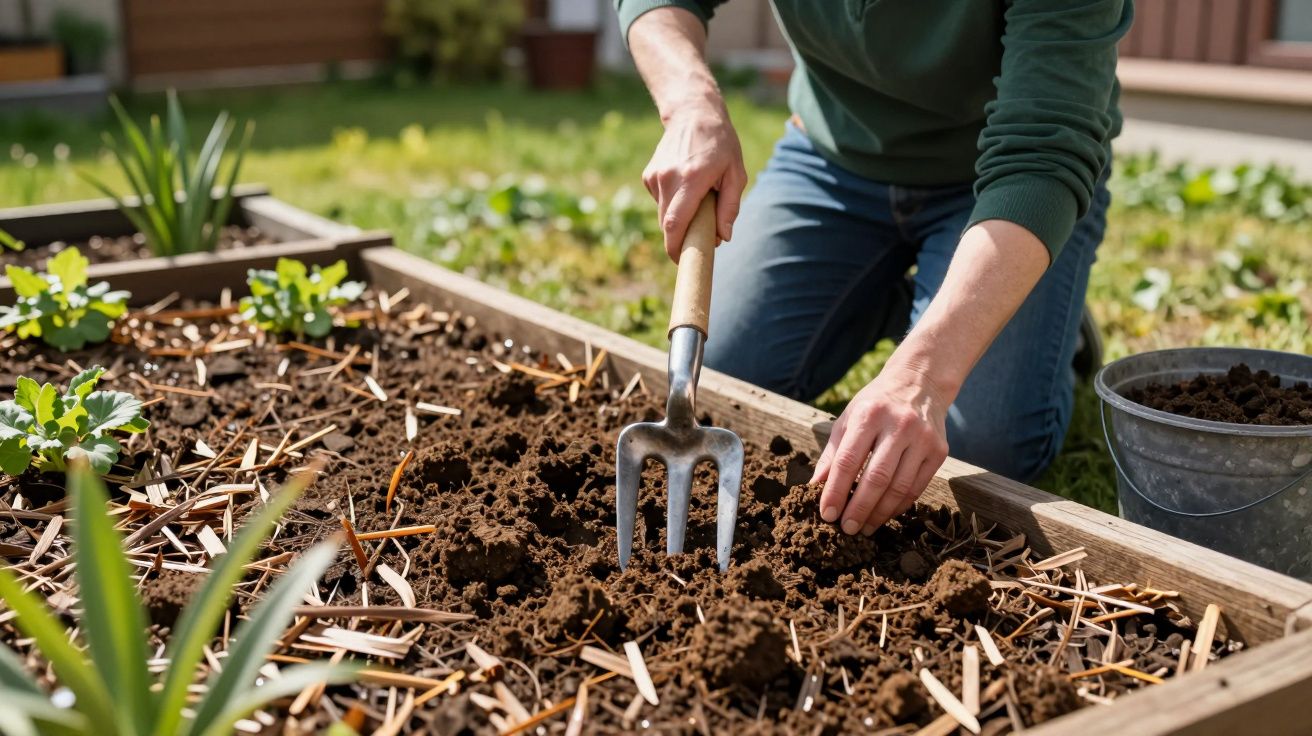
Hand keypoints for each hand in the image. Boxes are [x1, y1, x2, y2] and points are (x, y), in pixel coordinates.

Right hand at [642, 100, 746, 260]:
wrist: (693, 113)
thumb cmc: (721, 144)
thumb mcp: (736, 173)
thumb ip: (729, 207)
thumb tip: (722, 238)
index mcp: (691, 178)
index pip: (675, 223)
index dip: (675, 247)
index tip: (680, 261)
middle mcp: (668, 178)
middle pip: (667, 224)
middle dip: (679, 237)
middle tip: (698, 237)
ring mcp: (655, 176)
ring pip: (662, 214)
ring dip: (677, 219)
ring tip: (696, 200)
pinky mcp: (648, 175)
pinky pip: (659, 201)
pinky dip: (672, 203)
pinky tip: (684, 186)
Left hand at [810, 360, 952, 534]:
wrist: (919, 383)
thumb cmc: (876, 405)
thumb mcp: (848, 419)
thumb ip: (832, 454)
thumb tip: (814, 487)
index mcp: (870, 415)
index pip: (848, 460)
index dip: (836, 491)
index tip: (827, 514)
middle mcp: (899, 425)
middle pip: (876, 478)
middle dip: (859, 508)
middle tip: (846, 529)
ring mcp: (923, 438)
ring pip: (899, 487)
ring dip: (879, 513)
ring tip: (864, 528)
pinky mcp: (939, 451)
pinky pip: (916, 488)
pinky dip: (898, 506)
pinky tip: (884, 514)